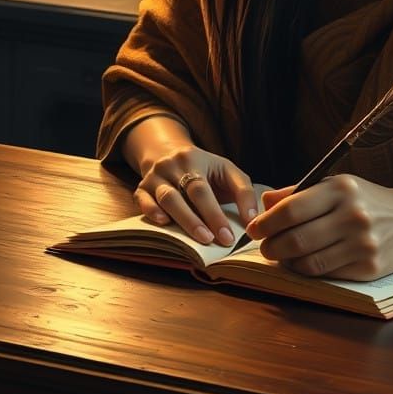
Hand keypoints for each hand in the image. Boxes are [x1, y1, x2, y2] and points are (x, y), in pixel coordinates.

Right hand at [133, 141, 257, 247]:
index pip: (205, 188)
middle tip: (216, 241)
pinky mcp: (140, 188)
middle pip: (188, 192)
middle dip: (202, 219)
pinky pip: (142, 201)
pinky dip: (152, 211)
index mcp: (195, 159)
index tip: (229, 237)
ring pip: (167, 198)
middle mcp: (172, 165)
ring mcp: (154, 176)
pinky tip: (164, 223)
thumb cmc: (204, 168)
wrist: (168, 152)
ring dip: (184, 220)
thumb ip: (242, 191)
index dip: (216, 214)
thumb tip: (252, 220)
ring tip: (200, 238)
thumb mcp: (226, 170)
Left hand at [245, 175, 392, 280]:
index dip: (267, 222)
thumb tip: (265, 202)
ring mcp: (362, 243)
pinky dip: (307, 271)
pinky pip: (325, 273)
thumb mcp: (339, 186)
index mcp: (343, 189)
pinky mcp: (369, 267)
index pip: (293, 209)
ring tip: (281, 255)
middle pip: (296, 239)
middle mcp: (353, 215)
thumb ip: (300, 192)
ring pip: (308, 261)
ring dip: (286, 261)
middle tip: (264, 247)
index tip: (254, 228)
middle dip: (271, 246)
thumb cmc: (368, 200)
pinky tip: (302, 263)